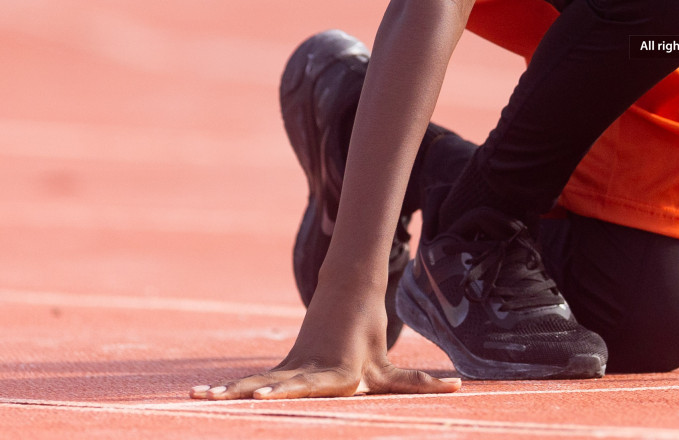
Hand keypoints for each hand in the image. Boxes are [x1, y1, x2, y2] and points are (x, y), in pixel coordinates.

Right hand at [189, 302, 459, 399]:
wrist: (349, 294)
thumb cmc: (372, 335)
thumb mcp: (392, 366)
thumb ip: (422, 383)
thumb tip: (460, 387)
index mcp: (336, 374)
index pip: (309, 386)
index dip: (287, 391)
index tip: (265, 397)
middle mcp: (310, 371)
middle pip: (279, 386)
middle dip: (255, 395)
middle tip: (230, 401)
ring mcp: (293, 368)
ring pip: (259, 382)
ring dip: (233, 392)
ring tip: (202, 398)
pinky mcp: (283, 367)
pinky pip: (254, 381)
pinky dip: (231, 389)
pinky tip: (201, 396)